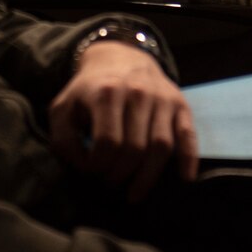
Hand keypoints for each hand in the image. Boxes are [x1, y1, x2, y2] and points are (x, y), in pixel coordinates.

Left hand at [49, 41, 196, 201]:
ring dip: (148, 178)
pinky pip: (188, 135)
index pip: (107, 143)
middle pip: (134, 149)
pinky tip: (184, 179)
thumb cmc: (89, 91)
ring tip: (134, 194)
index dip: (97, 166)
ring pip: (161, 147)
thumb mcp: (63, 109)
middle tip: (110, 183)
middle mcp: (137, 93)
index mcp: (106, 93)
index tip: (91, 171)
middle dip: (120, 175)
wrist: (120, 58)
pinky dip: (188, 159)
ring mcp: (161, 98)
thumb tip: (84, 167)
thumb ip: (62, 140)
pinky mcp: (179, 103)